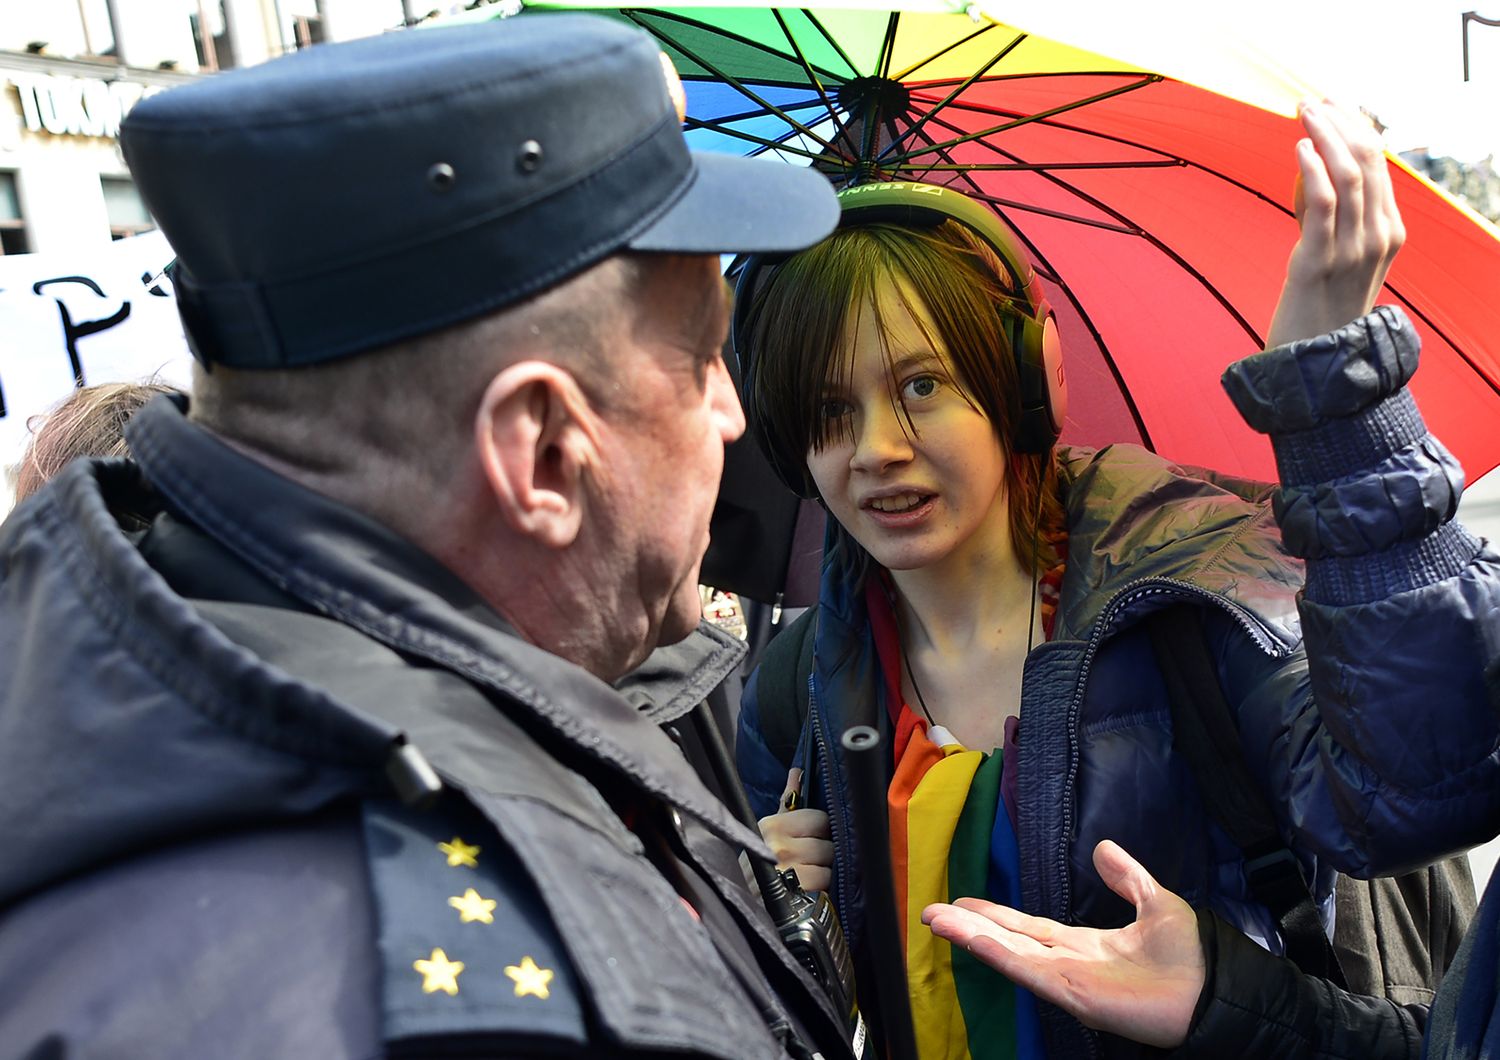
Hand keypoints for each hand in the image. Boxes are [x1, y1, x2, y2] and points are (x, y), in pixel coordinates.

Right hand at [758, 768, 832, 890]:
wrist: (744, 899)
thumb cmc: (761, 862)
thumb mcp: (770, 830)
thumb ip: (788, 801)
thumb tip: (797, 772)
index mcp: (773, 826)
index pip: (820, 819)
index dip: (821, 831)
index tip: (812, 838)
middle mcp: (778, 845)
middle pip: (827, 843)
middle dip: (823, 853)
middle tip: (809, 860)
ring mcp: (787, 869)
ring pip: (828, 864)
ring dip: (822, 872)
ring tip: (807, 874)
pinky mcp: (795, 891)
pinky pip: (824, 882)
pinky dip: (820, 888)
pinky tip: (807, 888)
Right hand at [921, 840, 1204, 1048]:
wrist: (1212, 988)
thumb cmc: (1190, 956)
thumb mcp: (1156, 902)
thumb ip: (1127, 878)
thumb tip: (1103, 847)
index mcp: (1085, 945)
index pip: (1029, 927)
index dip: (997, 914)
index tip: (964, 902)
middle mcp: (1068, 963)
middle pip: (1009, 940)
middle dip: (970, 926)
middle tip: (932, 911)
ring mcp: (1067, 981)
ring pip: (1010, 955)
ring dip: (973, 937)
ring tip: (939, 921)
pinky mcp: (1074, 996)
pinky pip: (1030, 974)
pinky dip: (1001, 958)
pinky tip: (976, 942)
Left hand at [1263, 99, 1404, 350]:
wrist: (1315, 363)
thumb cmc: (1320, 309)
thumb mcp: (1343, 259)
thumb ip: (1340, 222)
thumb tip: (1319, 174)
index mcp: (1390, 232)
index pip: (1381, 164)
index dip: (1356, 126)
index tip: (1331, 103)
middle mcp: (1379, 237)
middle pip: (1369, 160)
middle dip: (1341, 121)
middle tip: (1312, 100)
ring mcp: (1352, 250)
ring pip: (1350, 174)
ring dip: (1324, 135)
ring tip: (1303, 113)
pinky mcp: (1318, 262)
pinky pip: (1323, 204)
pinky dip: (1313, 169)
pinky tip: (1300, 148)